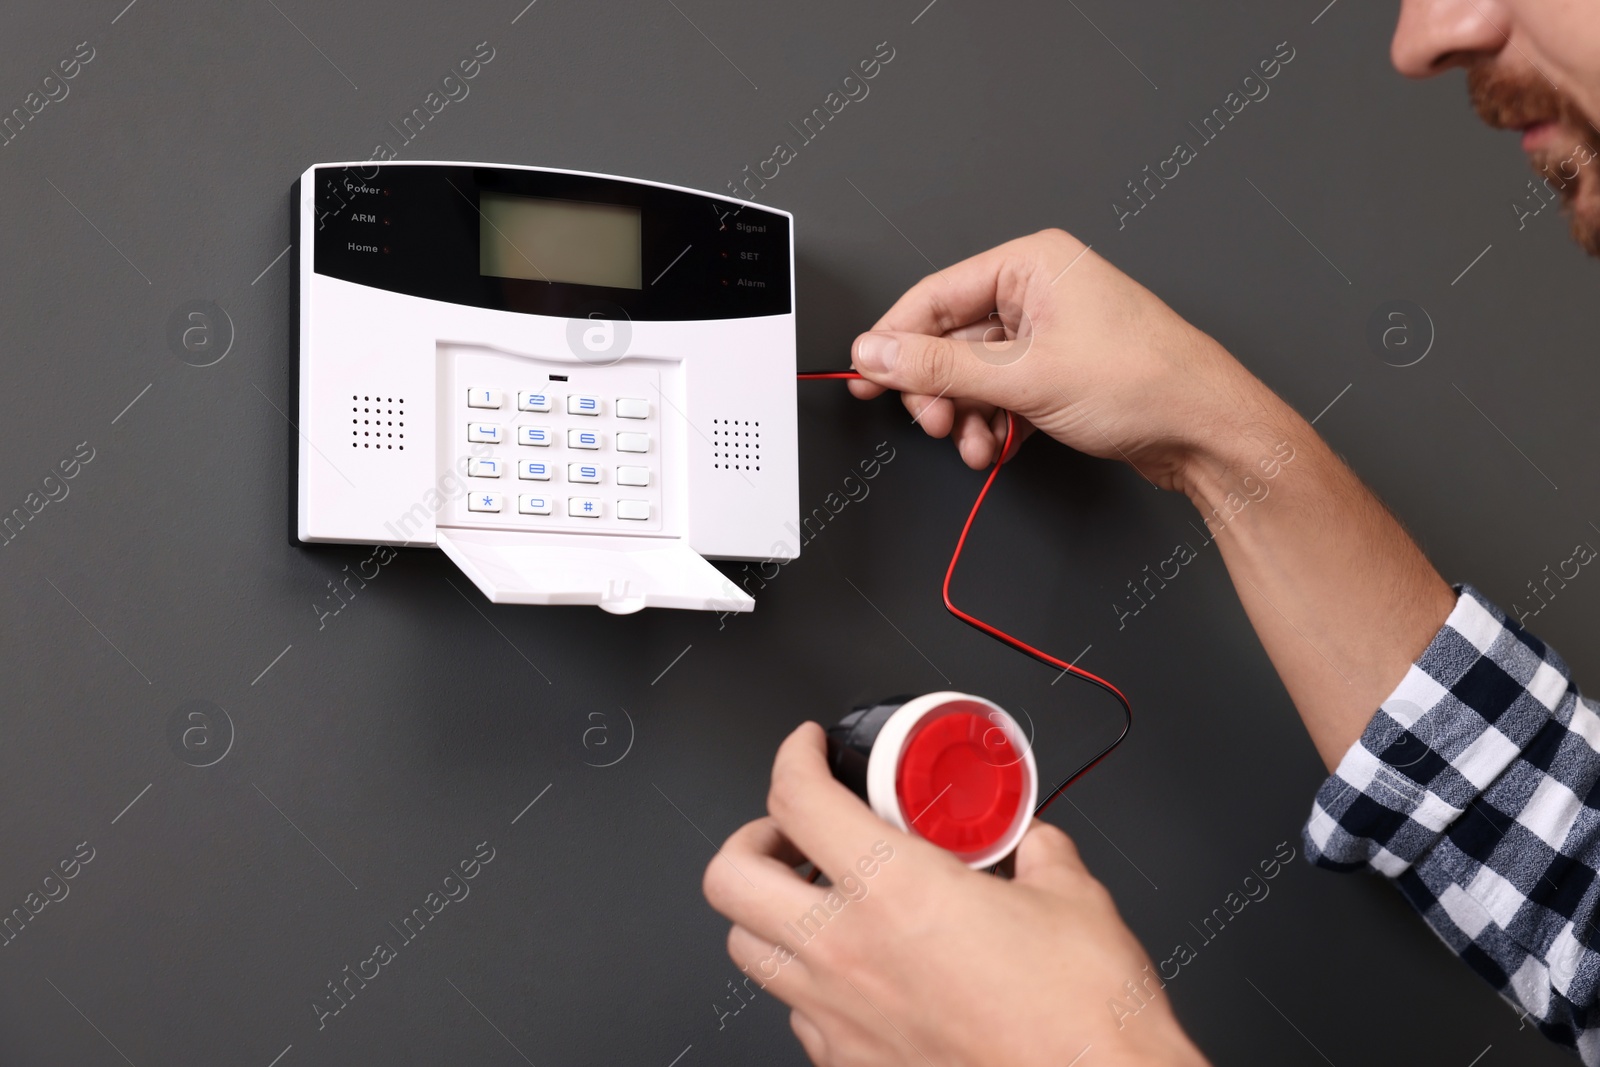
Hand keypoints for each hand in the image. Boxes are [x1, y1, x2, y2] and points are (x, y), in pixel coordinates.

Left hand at [703, 723, 1209, 1066]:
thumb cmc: (1082, 1023)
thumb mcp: (1073, 898)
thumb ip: (1040, 853)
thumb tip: (1033, 843)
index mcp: (895, 888)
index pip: (796, 798)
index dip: (791, 757)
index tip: (804, 751)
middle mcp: (848, 952)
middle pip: (729, 877)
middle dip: (751, 839)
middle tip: (789, 830)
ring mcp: (839, 1015)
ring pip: (744, 948)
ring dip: (767, 912)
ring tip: (810, 897)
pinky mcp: (849, 1063)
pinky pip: (793, 1011)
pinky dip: (805, 979)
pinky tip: (851, 968)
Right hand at [847, 229, 1282, 489]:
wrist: (1209, 432)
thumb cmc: (1147, 384)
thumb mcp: (1025, 378)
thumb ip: (939, 369)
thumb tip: (878, 355)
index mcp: (1033, 264)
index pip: (936, 296)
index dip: (895, 341)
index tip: (865, 377)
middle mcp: (1041, 290)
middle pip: (952, 340)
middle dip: (937, 390)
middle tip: (931, 421)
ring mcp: (1052, 332)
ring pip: (975, 374)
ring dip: (964, 416)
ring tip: (974, 444)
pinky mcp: (1061, 371)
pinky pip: (1003, 393)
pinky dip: (992, 423)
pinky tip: (997, 446)